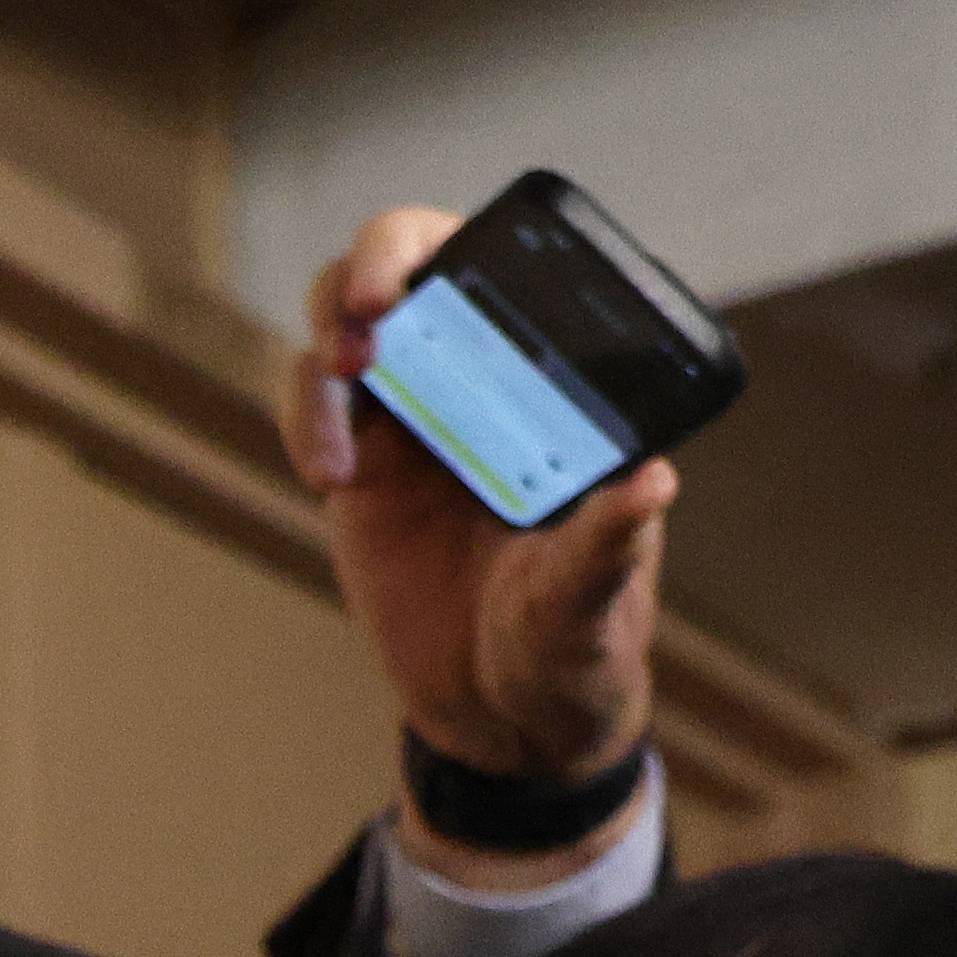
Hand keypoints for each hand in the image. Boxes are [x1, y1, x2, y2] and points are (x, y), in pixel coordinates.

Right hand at [277, 205, 672, 831]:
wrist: (504, 714)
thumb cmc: (572, 641)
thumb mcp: (593, 597)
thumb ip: (611, 544)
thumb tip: (652, 483)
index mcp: (555, 380)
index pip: (511, 268)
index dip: (468, 242)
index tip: (441, 273)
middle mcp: (483, 373)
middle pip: (412, 259)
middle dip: (379, 260)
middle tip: (369, 311)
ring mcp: (413, 411)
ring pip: (345, 318)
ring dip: (329, 330)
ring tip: (344, 381)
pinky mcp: (359, 460)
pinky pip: (311, 402)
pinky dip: (303, 418)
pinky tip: (326, 477)